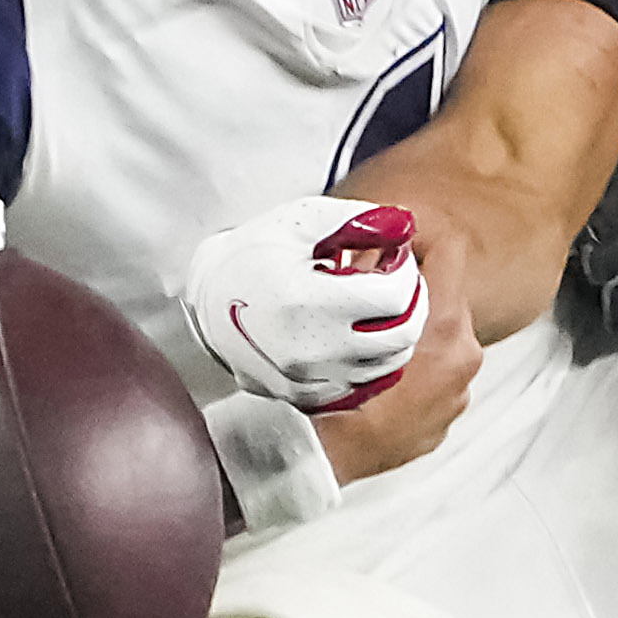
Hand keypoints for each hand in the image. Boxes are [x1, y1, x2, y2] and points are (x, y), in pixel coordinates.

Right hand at [183, 198, 431, 410]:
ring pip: (389, 365)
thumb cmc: (251, 256)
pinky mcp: (304, 397)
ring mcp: (306, 379)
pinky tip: (361, 334)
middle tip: (396, 280)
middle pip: (402, 336)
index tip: (396, 256)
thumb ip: (357, 220)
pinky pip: (363, 385)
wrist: (204, 303)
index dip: (406, 270)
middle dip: (412, 303)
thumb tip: (405, 225)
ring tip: (377, 304)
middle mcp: (308, 349)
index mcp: (307, 302)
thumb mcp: (300, 222)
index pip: (395, 296)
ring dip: (397, 332)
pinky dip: (374, 360)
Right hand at [311, 251, 482, 485]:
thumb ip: (366, 278)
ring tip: (371, 335)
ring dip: (413, 330)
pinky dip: (414, 368)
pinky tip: (379, 374)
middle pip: (444, 298)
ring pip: (440, 339)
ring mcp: (457, 394)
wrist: (316, 459)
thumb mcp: (342, 319)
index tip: (394, 237)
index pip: (449, 253)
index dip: (418, 238)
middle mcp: (464, 359)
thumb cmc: (326, 392)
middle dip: (411, 289)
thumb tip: (373, 247)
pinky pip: (434, 377)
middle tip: (371, 289)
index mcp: (447, 330)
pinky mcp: (443, 419)